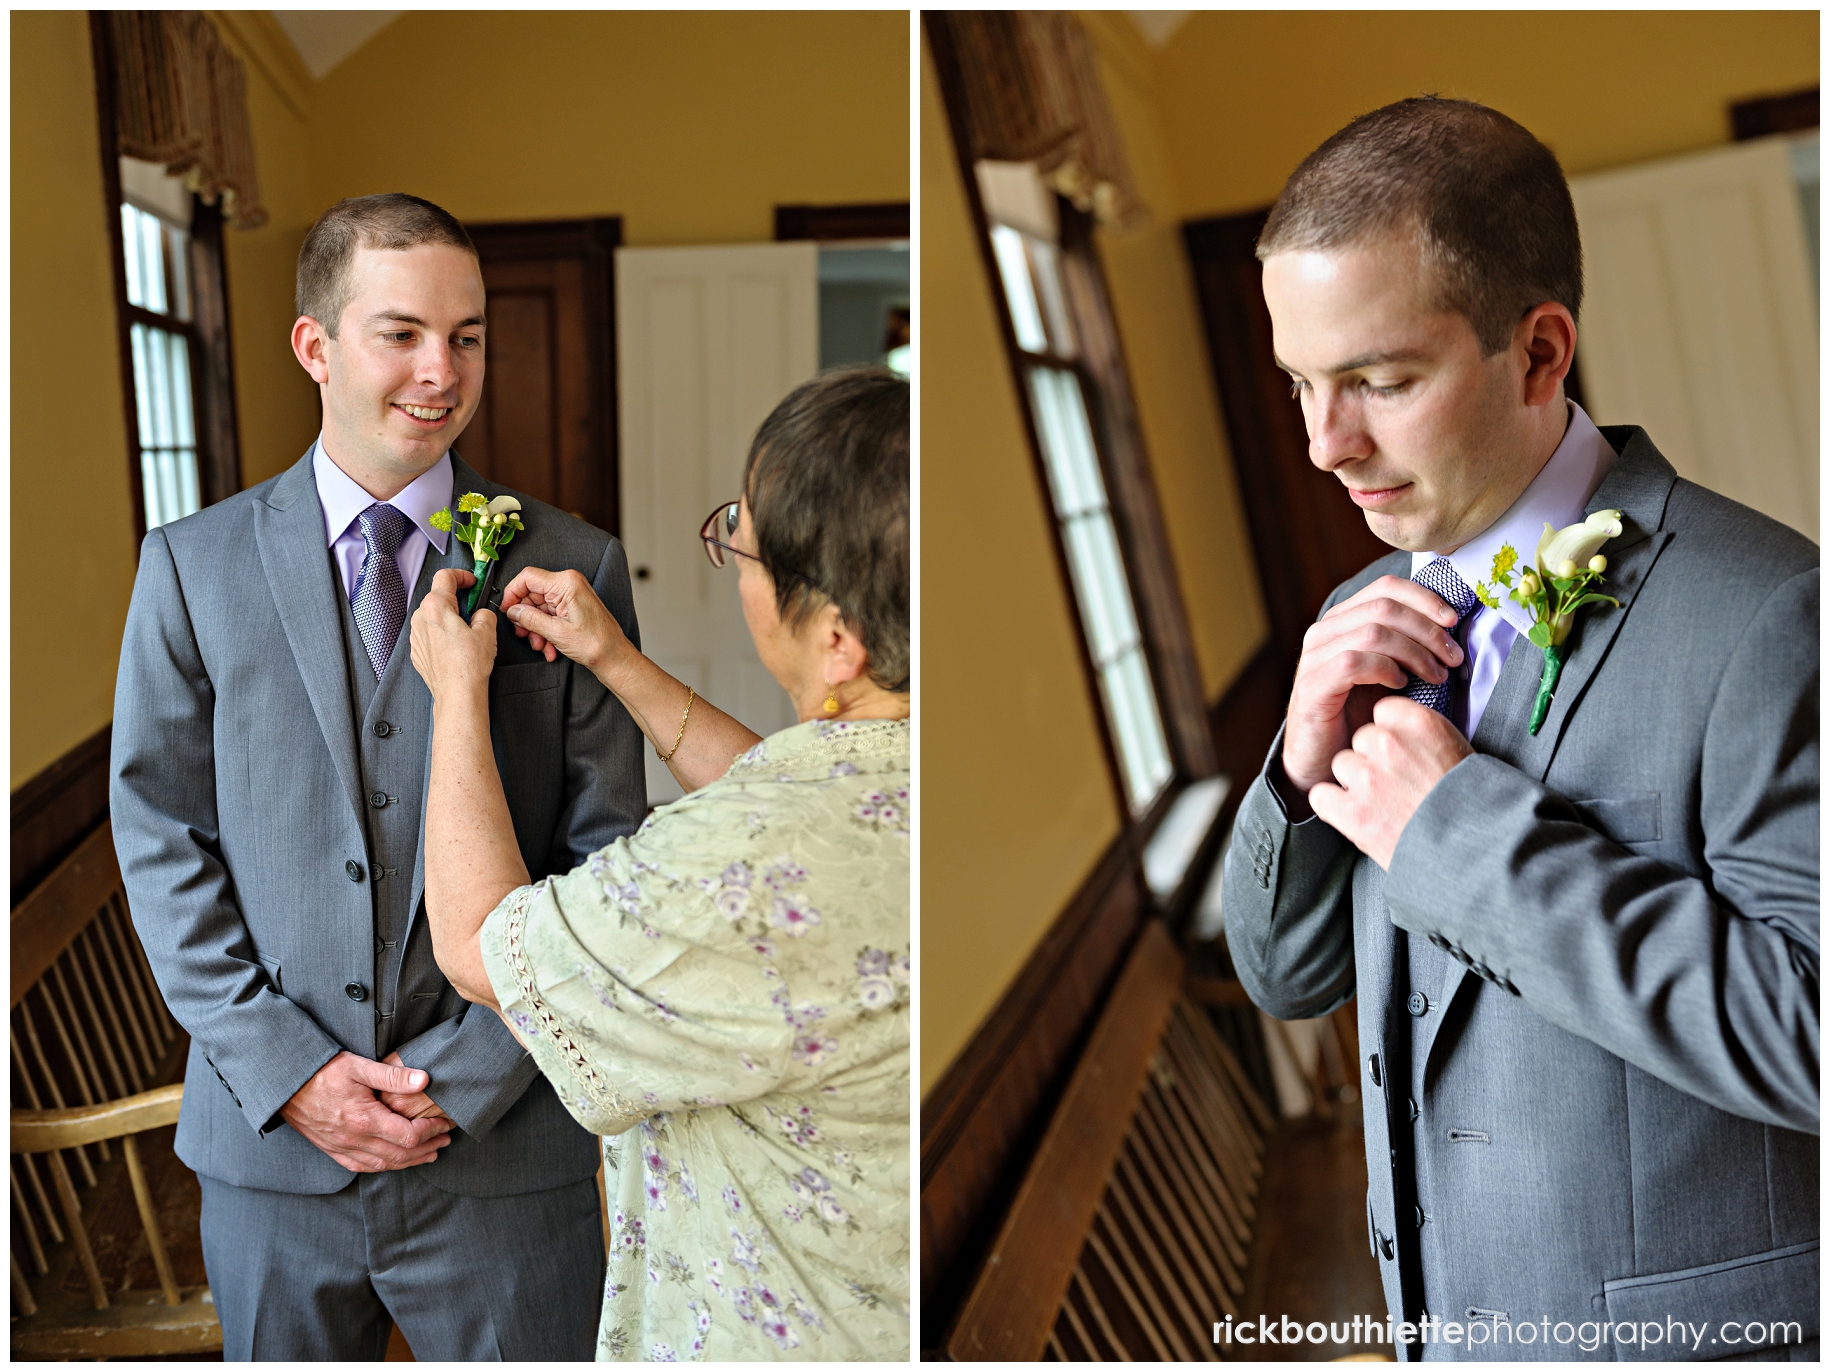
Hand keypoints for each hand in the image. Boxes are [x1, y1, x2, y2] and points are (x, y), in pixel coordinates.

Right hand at [278, 1051, 451, 1172]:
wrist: (284, 1085)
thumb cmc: (322, 1071)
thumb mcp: (358, 1066)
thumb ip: (392, 1075)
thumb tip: (424, 1079)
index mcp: (363, 1120)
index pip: (408, 1135)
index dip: (430, 1132)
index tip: (444, 1124)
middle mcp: (353, 1140)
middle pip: (399, 1155)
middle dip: (426, 1149)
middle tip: (445, 1141)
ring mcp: (341, 1148)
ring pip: (382, 1165)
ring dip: (408, 1162)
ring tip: (428, 1154)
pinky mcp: (331, 1149)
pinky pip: (360, 1167)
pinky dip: (382, 1166)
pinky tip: (393, 1162)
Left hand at [410, 569, 496, 702]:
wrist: (457, 694)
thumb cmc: (468, 666)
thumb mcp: (487, 631)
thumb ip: (484, 613)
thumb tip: (480, 614)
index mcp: (436, 607)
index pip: (445, 576)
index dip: (461, 575)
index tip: (471, 582)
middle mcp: (421, 619)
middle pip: (437, 596)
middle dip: (456, 598)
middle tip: (473, 607)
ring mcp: (416, 636)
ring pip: (432, 616)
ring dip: (447, 617)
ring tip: (465, 631)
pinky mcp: (417, 651)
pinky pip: (428, 634)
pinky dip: (441, 634)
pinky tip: (456, 646)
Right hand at [499, 566, 630, 681]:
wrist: (614, 657)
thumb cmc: (596, 644)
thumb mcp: (556, 632)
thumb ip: (530, 619)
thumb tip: (513, 611)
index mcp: (566, 583)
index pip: (527, 577)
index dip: (512, 593)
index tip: (507, 611)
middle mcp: (569, 584)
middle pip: (532, 594)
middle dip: (526, 618)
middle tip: (524, 635)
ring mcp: (571, 595)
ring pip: (539, 607)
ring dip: (535, 628)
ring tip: (540, 646)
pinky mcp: (572, 606)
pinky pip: (550, 614)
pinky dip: (545, 630)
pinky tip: (549, 647)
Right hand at [1283, 575, 1465, 796]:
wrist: (1324, 762)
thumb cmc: (1361, 717)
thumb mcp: (1389, 672)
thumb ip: (1407, 645)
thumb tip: (1450, 624)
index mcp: (1343, 620)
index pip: (1385, 587)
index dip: (1424, 598)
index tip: (1454, 620)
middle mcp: (1323, 632)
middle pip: (1384, 607)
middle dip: (1427, 629)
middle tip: (1454, 657)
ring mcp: (1314, 657)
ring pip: (1373, 632)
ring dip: (1415, 652)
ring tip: (1437, 675)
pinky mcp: (1312, 685)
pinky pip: (1355, 663)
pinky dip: (1386, 669)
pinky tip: (1403, 685)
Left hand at [1308, 695, 1473, 869]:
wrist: (1472, 853)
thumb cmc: (1470, 806)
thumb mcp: (1457, 751)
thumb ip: (1421, 734)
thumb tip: (1396, 728)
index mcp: (1420, 724)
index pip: (1383, 711)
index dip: (1389, 734)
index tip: (1400, 751)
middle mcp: (1390, 744)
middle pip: (1361, 737)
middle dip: (1373, 758)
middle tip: (1396, 784)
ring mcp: (1368, 778)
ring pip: (1341, 764)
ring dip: (1355, 782)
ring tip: (1383, 804)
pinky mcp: (1352, 811)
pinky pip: (1321, 795)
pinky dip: (1333, 806)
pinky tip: (1354, 815)